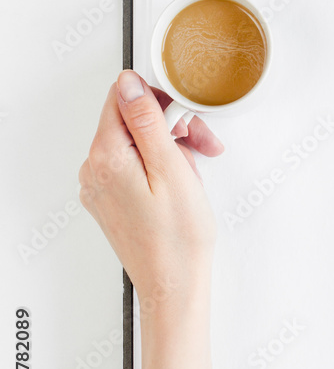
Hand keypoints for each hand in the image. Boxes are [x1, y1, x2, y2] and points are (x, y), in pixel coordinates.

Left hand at [79, 70, 224, 300]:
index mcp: (106, 157)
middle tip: (204, 148)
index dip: (161, 101)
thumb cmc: (178, 237)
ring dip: (170, 150)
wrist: (173, 285)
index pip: (123, 98)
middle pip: (131, 122)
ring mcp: (100, 187)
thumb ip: (147, 122)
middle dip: (171, 128)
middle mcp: (94, 170)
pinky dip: (160, 169)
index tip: (188, 120)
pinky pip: (135, 168)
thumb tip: (129, 84)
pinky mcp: (111, 201)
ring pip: (136, 145)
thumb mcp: (171, 169)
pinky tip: (180, 187)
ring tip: (194, 176)